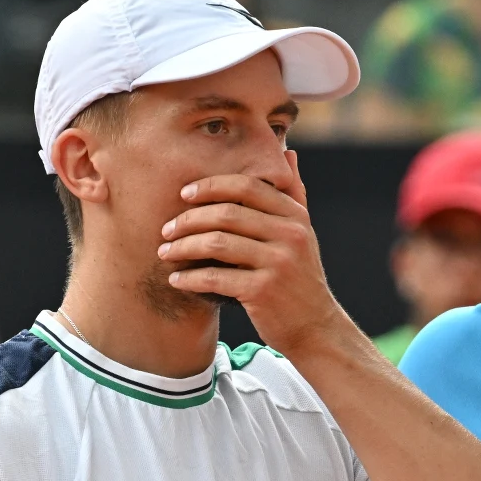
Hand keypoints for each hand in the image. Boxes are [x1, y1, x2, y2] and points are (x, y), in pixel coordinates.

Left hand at [158, 150, 345, 352]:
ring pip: (217, 243)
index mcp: (296, 216)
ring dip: (183, 247)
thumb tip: (289, 153)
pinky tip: (176, 280)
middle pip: (227, 213)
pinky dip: (190, 278)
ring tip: (165, 252)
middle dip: (189, 219)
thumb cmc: (300, 278)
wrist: (315, 327)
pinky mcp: (264, 291)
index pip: (247, 187)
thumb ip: (294, 194)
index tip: (184, 195)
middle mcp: (291, 235)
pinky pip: (216, 277)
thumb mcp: (304, 233)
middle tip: (167, 229)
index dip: (211, 186)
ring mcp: (278, 263)